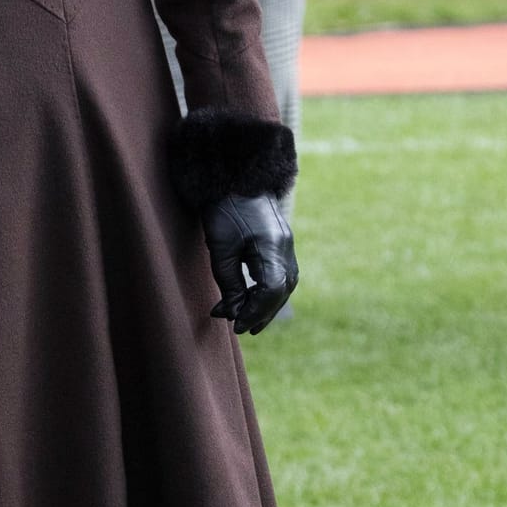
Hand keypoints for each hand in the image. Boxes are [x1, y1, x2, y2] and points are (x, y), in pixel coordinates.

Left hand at [201, 191, 296, 334]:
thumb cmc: (224, 210)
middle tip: (239, 328)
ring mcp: (287, 245)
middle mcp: (286, 248)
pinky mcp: (281, 243)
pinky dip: (269, 292)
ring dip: (266, 305)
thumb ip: (229, 282)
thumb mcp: (220, 249)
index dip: (255, 311)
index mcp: (273, 247)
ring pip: (284, 286)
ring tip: (246, 320)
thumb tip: (233, 312)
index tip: (236, 324)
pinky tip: (253, 299)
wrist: (235, 178)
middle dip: (261, 313)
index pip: (272, 291)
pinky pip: (282, 275)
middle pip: (282, 292)